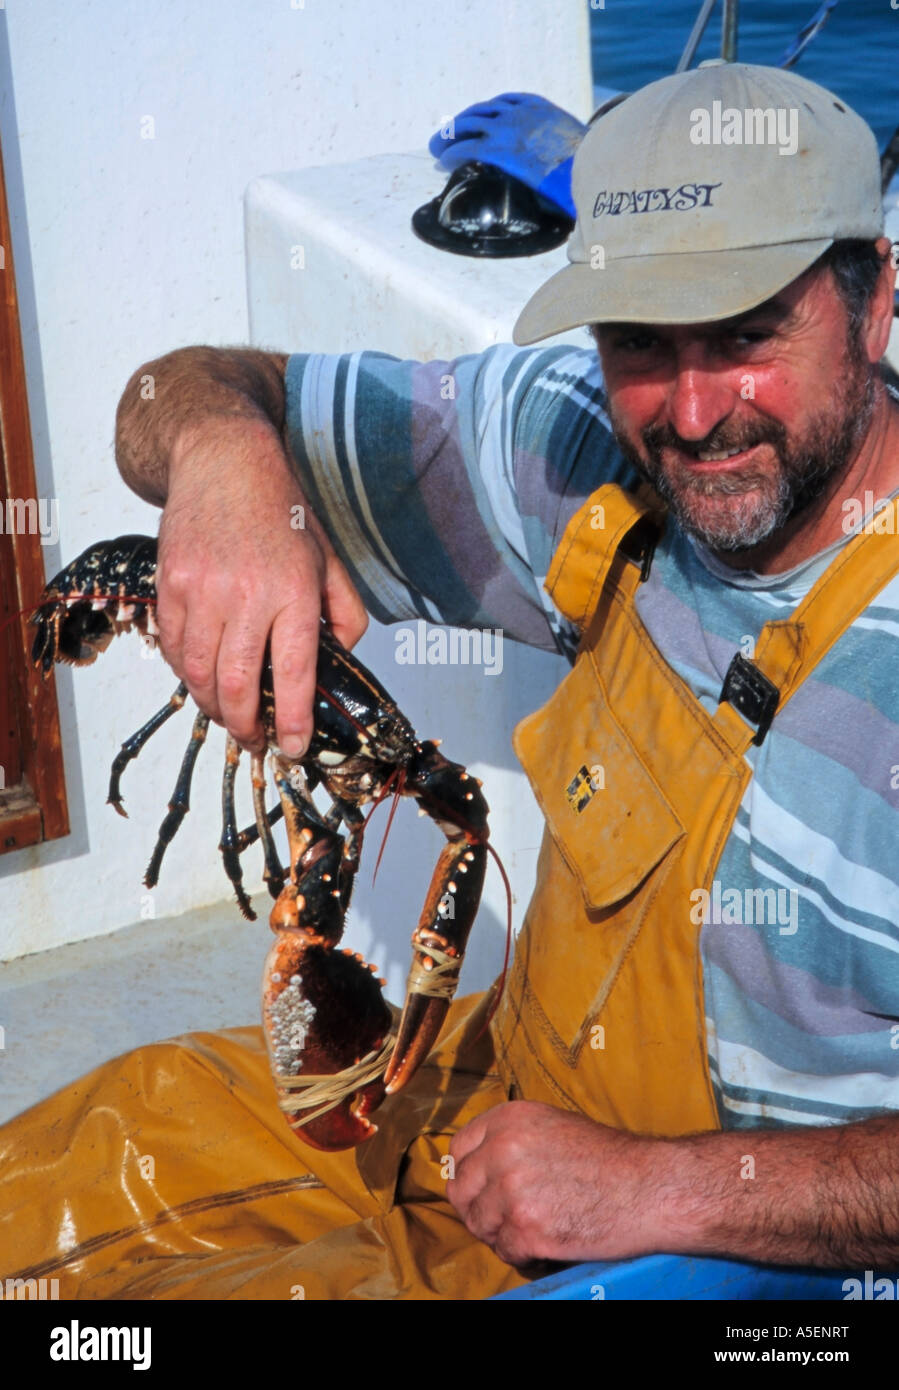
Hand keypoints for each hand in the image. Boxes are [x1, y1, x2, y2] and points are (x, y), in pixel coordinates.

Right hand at [155, 414, 366, 753]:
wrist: (223, 459)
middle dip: (248, 727)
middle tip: (257, 742)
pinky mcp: (170, 585)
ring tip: (231, 718)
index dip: (295, 720)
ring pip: (200, 674)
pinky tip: (203, 681)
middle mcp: (247, 594)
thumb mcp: (329, 557)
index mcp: (295, 590)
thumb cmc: (280, 509)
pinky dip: (187, 676)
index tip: (294, 746)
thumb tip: (340, 659)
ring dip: (215, 708)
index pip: (295, 673)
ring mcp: (201, 590)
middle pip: (240, 685)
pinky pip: (173, 649)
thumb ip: (345, 613)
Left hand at [428, 93, 584, 217]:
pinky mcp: (499, 149)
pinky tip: (442, 162)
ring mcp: (507, 128)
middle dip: (462, 122)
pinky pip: (467, 148)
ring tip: (437, 147)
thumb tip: (571, 175)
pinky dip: (452, 154)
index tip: (479, 119)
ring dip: (449, 137)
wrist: (591, 161)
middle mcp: (519, 112)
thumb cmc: (591, 162)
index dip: (487, 112)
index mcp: (539, 107)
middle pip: (481, 111)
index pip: (505, 102)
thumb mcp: (579, 147)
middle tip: (448, 134)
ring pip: (468, 126)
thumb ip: (565, 151)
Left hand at [447, 1101, 664, 1266]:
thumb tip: (477, 1166)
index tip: (480, 1188)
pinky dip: (521, 1254)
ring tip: (532, 1229)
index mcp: (510, 1119)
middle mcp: (504, 1149)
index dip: (468, 1174)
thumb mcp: (553, 1127)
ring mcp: (513, 1190)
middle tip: (504, 1218)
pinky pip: (504, 1250)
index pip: (459, 1149)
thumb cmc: (608, 1159)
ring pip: (480, 1225)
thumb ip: (511, 1139)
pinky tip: (544, 1245)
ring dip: (502, 1233)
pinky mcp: (527, 1228)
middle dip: (480, 1209)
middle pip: (462, 1191)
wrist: (648, 1187)